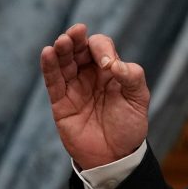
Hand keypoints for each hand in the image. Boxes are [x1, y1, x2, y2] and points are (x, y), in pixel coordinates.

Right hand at [40, 23, 149, 168]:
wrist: (116, 155)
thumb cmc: (129, 126)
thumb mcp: (139, 99)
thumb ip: (132, 78)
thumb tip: (114, 64)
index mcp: (110, 70)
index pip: (101, 47)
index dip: (102, 49)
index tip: (107, 65)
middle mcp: (90, 75)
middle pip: (78, 49)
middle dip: (76, 39)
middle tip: (75, 33)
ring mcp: (74, 87)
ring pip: (63, 62)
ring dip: (61, 49)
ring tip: (62, 42)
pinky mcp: (61, 102)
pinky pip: (53, 81)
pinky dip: (49, 66)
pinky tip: (48, 53)